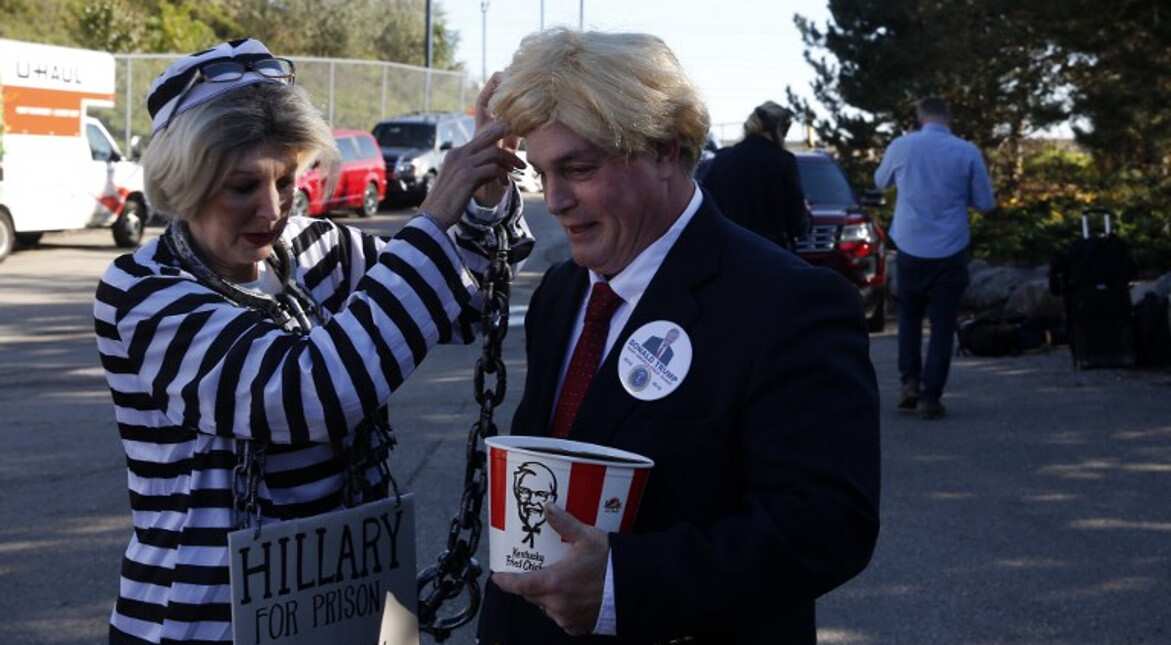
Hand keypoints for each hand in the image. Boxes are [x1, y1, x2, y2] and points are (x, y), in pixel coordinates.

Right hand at [419, 119, 522, 227]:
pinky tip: (505, 184)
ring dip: (510, 160)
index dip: (499, 137)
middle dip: (509, 142)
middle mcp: (459, 154)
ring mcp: (463, 164)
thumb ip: (478, 170)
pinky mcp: (468, 177)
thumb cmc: (449, 201)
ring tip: (518, 170)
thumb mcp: (463, 180)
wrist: (433, 215)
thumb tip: (497, 169)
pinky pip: (493, 169)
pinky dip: (503, 175)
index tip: (512, 145)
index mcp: (456, 153)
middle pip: (489, 137)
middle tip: (520, 151)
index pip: (481, 137)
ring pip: (494, 152)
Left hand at [491, 504, 608, 635]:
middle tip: (536, 571)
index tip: (498, 577)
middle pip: (532, 596)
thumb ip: (564, 523)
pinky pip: (562, 619)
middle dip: (530, 585)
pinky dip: (563, 609)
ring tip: (560, 582)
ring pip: (547, 607)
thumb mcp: (586, 537)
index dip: (506, 581)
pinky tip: (573, 597)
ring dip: (548, 597)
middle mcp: (556, 604)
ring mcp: (566, 618)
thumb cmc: (609, 562)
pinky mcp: (578, 627)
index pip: (519, 585)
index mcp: (553, 583)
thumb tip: (547, 507)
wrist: (633, 586)